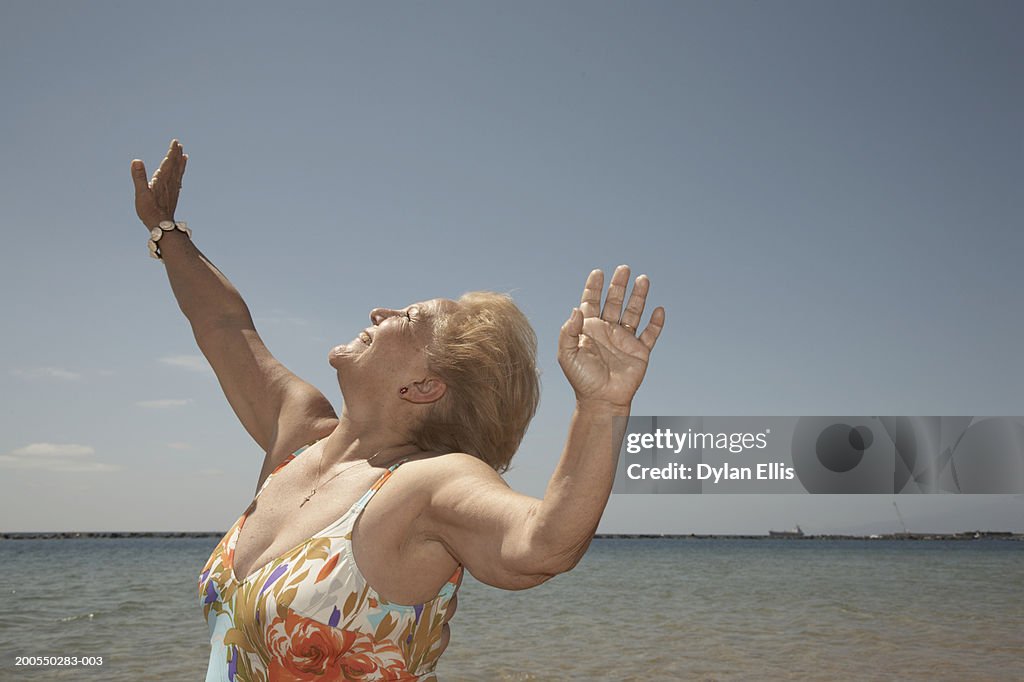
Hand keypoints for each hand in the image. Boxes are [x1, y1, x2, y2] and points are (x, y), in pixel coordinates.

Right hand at [131, 139, 186, 228]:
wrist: (161, 225)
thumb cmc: (149, 210)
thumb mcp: (141, 193)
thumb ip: (139, 177)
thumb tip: (136, 161)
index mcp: (162, 180)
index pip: (169, 162)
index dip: (172, 152)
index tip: (175, 142)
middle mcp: (170, 183)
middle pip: (175, 165)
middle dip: (177, 154)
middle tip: (179, 144)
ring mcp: (173, 189)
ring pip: (178, 173)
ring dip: (180, 163)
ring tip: (184, 155)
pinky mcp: (173, 196)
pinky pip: (178, 181)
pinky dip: (180, 174)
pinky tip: (180, 174)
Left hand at [558, 265, 664, 408]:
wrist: (601, 401)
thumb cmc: (581, 379)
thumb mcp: (567, 355)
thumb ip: (568, 331)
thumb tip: (576, 309)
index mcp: (589, 328)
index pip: (591, 301)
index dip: (594, 287)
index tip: (598, 272)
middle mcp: (608, 330)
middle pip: (615, 301)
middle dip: (619, 285)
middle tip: (624, 268)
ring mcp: (625, 339)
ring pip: (634, 312)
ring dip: (639, 296)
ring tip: (643, 279)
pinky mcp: (640, 351)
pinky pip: (650, 334)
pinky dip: (656, 323)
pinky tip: (659, 310)